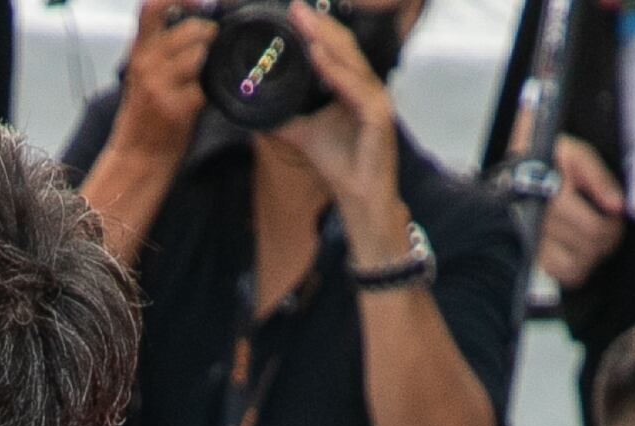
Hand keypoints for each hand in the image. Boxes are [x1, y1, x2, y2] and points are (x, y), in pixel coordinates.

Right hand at [110, 0, 216, 162]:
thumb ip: (162, 48)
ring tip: (199, 80)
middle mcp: (146, 65)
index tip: (198, 2)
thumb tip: (198, 24)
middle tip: (210, 48)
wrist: (138, 157)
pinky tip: (197, 105)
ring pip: (199, 56)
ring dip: (207, 66)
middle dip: (208, 36)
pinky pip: (204, 88)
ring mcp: (159, 86)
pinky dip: (207, 96)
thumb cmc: (145, 116)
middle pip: (190, 30)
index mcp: (138, 52)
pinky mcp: (175, 107)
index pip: (152, 7)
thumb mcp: (144, 75)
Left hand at [276, 2, 403, 238]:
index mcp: (353, 86)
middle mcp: (368, 87)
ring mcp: (377, 100)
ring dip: (326, 41)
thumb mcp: (303, 133)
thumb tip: (254, 106)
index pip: (336, 50)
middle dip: (319, 27)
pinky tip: (318, 57)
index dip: (316, 30)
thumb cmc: (339, 163)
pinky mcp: (379, 117)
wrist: (358, 197)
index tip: (292, 13)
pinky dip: (336, 71)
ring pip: (351, 62)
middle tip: (295, 9)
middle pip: (344, 47)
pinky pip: (355, 88)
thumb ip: (284, 116)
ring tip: (304, 24)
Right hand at [537, 136, 624, 289]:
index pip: (595, 230)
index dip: (614, 227)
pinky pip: (561, 276)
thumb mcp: (578, 156)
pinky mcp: (531, 258)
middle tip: (610, 227)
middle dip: (609, 240)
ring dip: (593, 257)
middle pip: (589, 251)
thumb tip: (618, 207)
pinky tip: (579, 252)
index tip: (616, 216)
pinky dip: (576, 269)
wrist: (517, 168)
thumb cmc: (550, 160)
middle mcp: (540, 227)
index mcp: (553, 201)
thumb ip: (600, 179)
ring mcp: (533, 246)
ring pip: (576, 269)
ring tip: (596, 240)